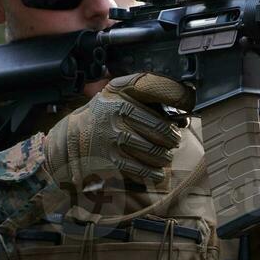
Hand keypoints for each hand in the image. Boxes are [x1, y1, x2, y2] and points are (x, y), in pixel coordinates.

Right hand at [43, 72, 192, 186]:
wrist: (71, 139)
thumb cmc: (103, 117)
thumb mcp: (117, 96)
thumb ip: (146, 98)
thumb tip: (183, 117)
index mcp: (119, 91)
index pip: (156, 87)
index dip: (178, 95)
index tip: (189, 103)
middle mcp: (116, 110)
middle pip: (162, 127)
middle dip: (172, 138)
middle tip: (172, 141)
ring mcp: (114, 136)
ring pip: (156, 150)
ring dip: (164, 156)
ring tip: (164, 156)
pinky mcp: (110, 159)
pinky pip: (143, 169)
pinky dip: (154, 173)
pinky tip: (157, 172)